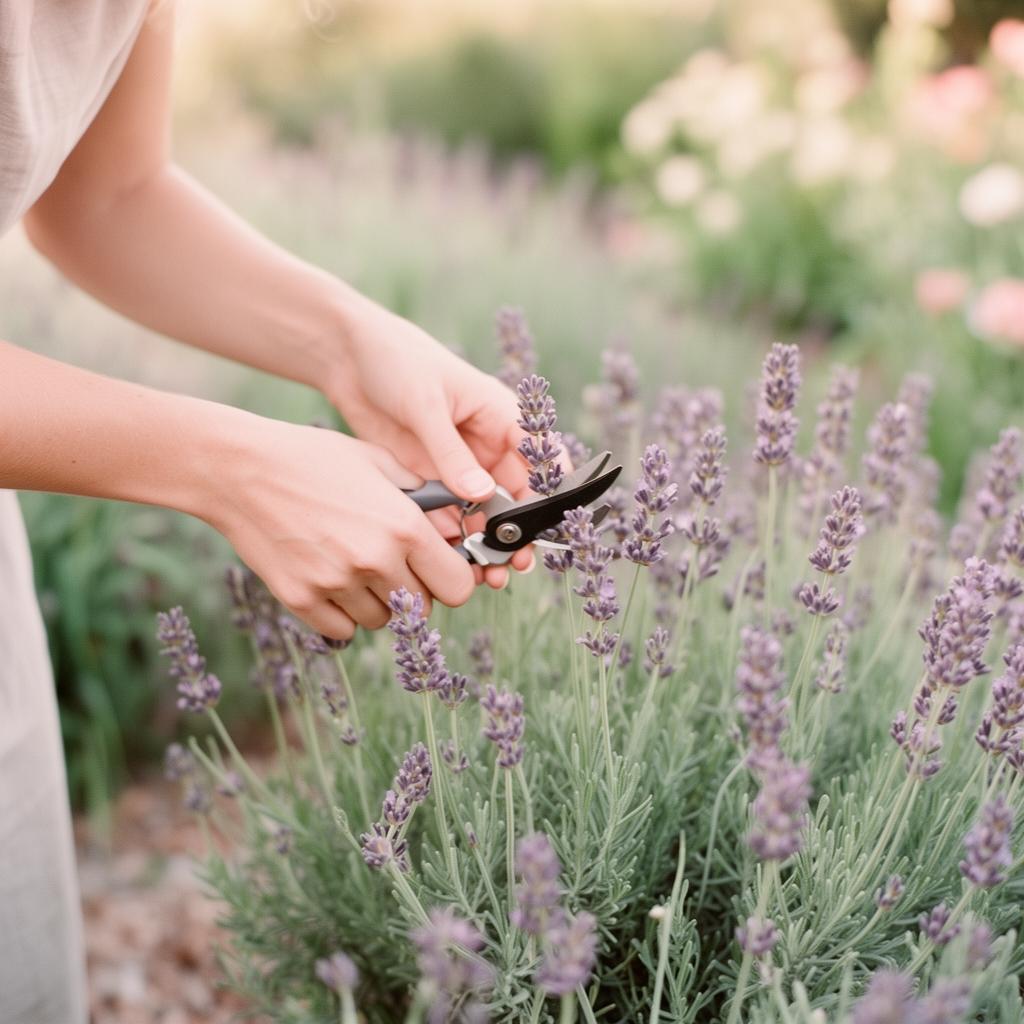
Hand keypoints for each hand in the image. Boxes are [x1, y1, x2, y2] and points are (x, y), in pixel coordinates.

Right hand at [205, 416, 476, 639]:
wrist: (240, 469)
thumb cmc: (314, 458)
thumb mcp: (378, 461)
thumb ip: (422, 494)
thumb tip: (451, 524)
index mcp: (403, 525)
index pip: (457, 586)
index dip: (452, 580)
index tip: (439, 572)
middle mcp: (375, 560)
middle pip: (422, 609)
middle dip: (415, 592)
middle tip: (394, 567)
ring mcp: (336, 583)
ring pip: (381, 621)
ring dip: (377, 603)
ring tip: (355, 567)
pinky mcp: (300, 599)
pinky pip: (342, 629)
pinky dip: (341, 614)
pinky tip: (330, 580)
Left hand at [324, 299, 539, 587]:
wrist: (345, 355)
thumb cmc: (397, 361)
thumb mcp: (425, 403)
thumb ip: (452, 453)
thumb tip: (483, 496)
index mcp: (500, 414)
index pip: (540, 458)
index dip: (549, 494)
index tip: (547, 529)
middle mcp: (484, 444)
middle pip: (513, 495)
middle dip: (516, 531)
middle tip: (514, 565)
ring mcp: (456, 463)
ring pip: (482, 513)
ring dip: (485, 543)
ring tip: (486, 574)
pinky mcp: (427, 477)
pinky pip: (446, 514)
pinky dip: (450, 538)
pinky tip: (450, 559)